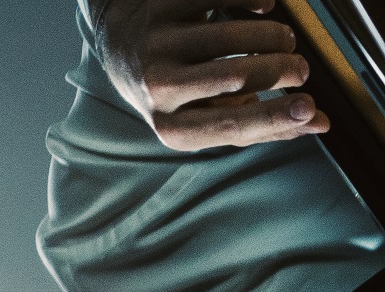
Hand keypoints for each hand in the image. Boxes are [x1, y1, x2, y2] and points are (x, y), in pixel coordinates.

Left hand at [93, 0, 327, 149]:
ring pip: (231, 37)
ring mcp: (158, 46)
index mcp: (171, 128)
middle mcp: (159, 89)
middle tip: (300, 70)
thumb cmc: (178, 89)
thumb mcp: (207, 117)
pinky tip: (265, 7)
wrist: (123, 45)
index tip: (311, 107)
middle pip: (236, 76)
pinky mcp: (165, 7)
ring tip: (284, 41)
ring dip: (273, 36)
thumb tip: (318, 125)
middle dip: (281, 69)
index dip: (274, 117)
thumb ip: (259, 123)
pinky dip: (253, 0)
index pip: (229, 126)